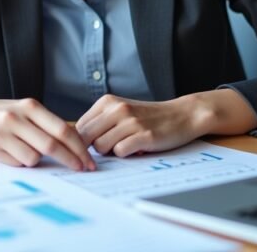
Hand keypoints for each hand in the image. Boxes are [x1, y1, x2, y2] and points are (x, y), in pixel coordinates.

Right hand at [0, 94, 96, 171]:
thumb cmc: (5, 114)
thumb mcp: (27, 110)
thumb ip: (48, 124)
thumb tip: (77, 146)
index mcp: (31, 107)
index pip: (62, 129)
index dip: (78, 147)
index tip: (88, 160)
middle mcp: (17, 118)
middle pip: (51, 145)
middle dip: (70, 160)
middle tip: (81, 169)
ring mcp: (3, 132)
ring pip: (33, 157)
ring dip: (38, 161)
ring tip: (29, 152)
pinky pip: (17, 163)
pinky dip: (22, 162)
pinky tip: (13, 153)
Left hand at [75, 95, 203, 157]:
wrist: (182, 115)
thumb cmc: (148, 117)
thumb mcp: (121, 111)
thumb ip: (99, 122)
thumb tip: (74, 141)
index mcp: (108, 101)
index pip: (79, 127)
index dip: (82, 142)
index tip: (92, 148)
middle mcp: (117, 109)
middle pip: (86, 138)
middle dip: (93, 149)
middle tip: (109, 150)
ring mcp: (131, 122)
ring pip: (101, 147)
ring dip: (111, 152)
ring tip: (126, 145)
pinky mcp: (144, 136)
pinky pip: (120, 152)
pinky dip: (126, 155)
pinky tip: (136, 148)